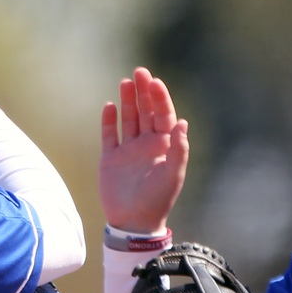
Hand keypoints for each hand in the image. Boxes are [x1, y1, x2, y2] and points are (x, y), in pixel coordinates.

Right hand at [100, 68, 188, 234]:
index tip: (155, 82)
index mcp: (164, 146)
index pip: (163, 115)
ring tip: (126, 82)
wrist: (134, 221)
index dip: (160, 98)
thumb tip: (182, 122)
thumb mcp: (173, 174)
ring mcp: (128, 150)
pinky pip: (109, 135)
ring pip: (128, 119)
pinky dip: (109, 121)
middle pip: (145, 111)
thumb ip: (179, 149)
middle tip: (140, 71)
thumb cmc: (158, 199)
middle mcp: (147, 144)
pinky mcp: (111, 158)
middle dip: (143, 92)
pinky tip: (109, 106)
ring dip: (127, 101)